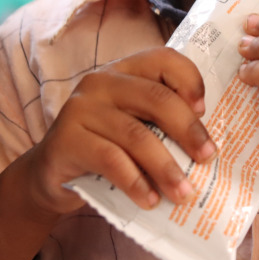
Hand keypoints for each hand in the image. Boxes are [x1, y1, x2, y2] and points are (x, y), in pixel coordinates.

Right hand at [16, 48, 216, 217]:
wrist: (51, 175)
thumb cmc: (104, 147)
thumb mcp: (135, 126)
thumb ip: (162, 123)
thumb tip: (208, 146)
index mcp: (125, 71)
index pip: (163, 59)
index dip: (189, 80)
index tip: (204, 111)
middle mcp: (101, 82)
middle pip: (156, 98)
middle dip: (188, 130)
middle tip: (208, 158)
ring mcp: (81, 108)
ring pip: (136, 135)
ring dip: (166, 167)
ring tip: (184, 193)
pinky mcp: (66, 139)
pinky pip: (111, 160)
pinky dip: (136, 182)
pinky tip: (151, 200)